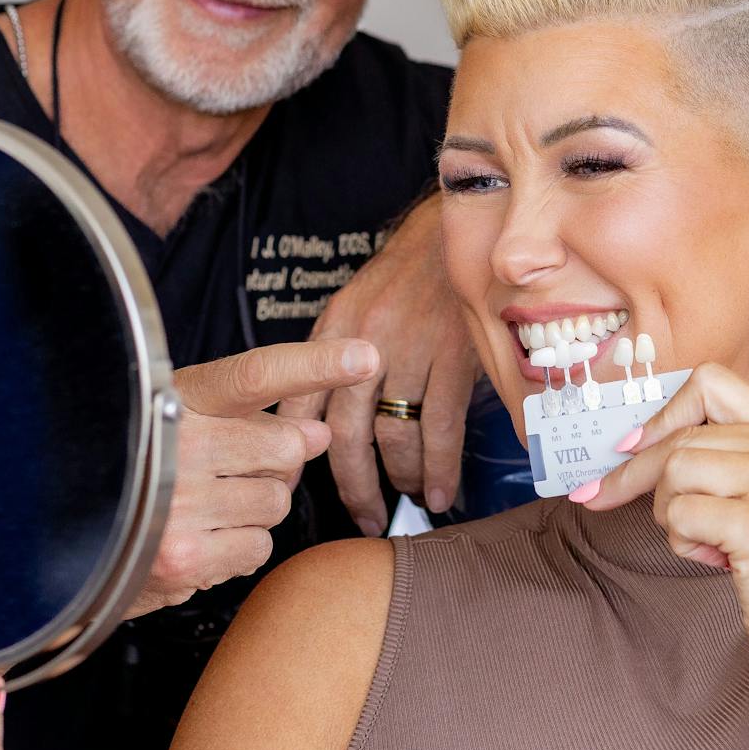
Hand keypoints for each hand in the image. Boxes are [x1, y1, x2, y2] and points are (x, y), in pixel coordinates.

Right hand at [129, 338, 377, 618]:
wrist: (65, 541)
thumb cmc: (135, 470)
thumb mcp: (184, 426)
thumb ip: (252, 424)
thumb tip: (319, 434)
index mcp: (176, 399)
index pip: (256, 374)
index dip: (316, 364)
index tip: (366, 355)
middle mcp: (175, 444)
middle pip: (285, 448)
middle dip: (273, 464)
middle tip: (227, 472)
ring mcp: (177, 502)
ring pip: (276, 501)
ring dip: (253, 510)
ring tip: (202, 509)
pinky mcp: (182, 555)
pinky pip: (259, 546)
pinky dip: (238, 549)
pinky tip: (199, 539)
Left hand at [277, 196, 479, 534]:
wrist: (455, 231)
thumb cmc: (407, 276)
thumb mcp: (356, 308)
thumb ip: (337, 360)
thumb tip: (326, 425)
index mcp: (330, 333)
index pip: (298, 403)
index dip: (292, 454)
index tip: (295, 492)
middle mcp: (360, 344)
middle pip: (345, 434)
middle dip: (354, 486)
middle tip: (364, 518)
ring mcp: (408, 350)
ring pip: (394, 436)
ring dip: (402, 479)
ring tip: (410, 501)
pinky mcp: (451, 355)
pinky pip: (439, 427)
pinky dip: (440, 468)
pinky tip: (441, 492)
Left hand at [579, 364, 748, 673]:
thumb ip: (725, 457)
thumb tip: (632, 443)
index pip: (709, 383)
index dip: (662, 414)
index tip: (631, 444)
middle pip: (680, 438)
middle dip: (635, 476)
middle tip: (602, 499)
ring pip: (673, 473)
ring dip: (669, 515)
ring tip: (705, 542)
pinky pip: (679, 516)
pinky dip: (682, 543)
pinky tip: (718, 560)